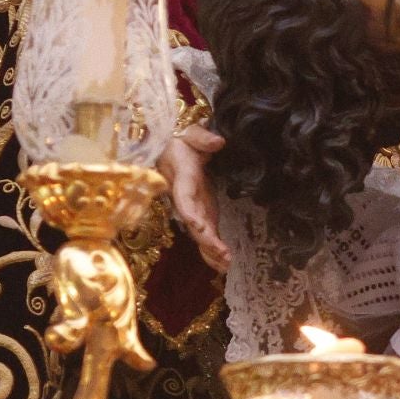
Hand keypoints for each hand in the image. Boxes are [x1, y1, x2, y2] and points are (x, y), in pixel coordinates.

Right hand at [158, 124, 230, 272]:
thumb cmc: (182, 141)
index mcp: (182, 179)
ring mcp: (194, 209)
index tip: (198, 226)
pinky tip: (225, 264)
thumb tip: (218, 142)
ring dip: (211, 251)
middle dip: (206, 241)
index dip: (190, 214)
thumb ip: (202, 137)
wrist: (172, 150)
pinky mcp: (203, 214)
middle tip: (223, 254)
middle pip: (193, 224)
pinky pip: (206, 236)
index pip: (183, 199)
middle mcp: (185, 199)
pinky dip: (213, 251)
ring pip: (198, 235)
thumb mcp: (190, 134)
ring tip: (227, 264)